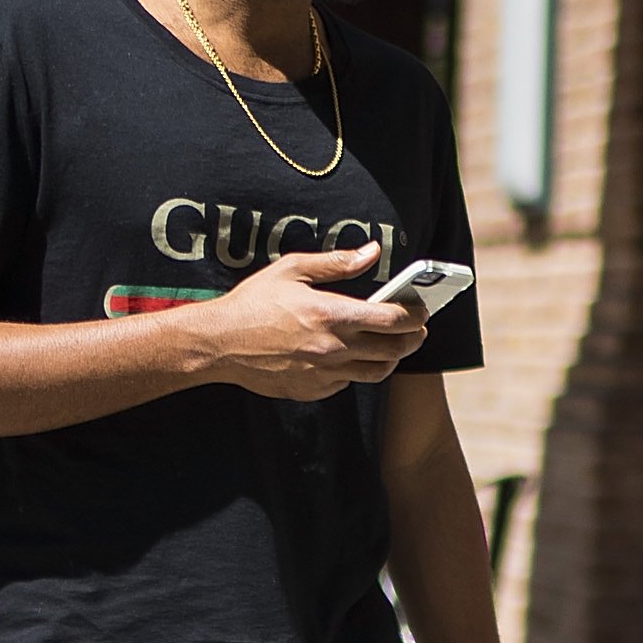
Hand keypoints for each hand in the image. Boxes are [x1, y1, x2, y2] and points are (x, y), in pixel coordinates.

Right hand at [201, 243, 428, 401]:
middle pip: (396, 349)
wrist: (219, 344)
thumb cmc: (253, 303)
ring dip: (391, 358)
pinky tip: (351, 355)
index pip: (395, 319)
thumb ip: (337, 263)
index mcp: (333, 315)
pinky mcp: (314, 390)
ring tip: (390, 343)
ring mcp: (325, 374)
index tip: (422, 308)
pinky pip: (349, 383)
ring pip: (378, 372)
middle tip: (418, 329)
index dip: (417, 314)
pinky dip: (357, 370)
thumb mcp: (292, 270)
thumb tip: (370, 252)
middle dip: (414, 338)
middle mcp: (335, 349)